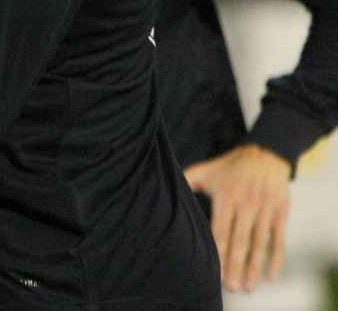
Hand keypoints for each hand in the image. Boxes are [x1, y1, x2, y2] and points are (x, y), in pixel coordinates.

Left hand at [184, 143, 291, 292]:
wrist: (265, 154)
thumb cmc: (229, 166)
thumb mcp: (205, 171)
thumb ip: (186, 181)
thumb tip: (160, 191)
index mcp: (226, 198)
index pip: (220, 232)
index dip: (219, 253)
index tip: (216, 273)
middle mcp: (246, 205)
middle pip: (240, 242)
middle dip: (236, 266)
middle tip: (232, 287)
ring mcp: (265, 210)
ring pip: (259, 243)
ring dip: (255, 267)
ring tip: (249, 286)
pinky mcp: (280, 212)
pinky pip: (278, 239)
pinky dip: (276, 258)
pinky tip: (271, 275)